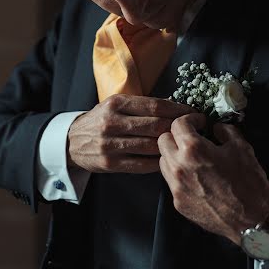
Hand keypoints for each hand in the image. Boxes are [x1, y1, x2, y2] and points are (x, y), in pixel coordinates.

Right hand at [67, 94, 196, 173]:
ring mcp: (110, 145)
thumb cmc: (101, 120)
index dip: (178, 109)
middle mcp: (112, 123)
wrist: (71, 141)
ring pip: (151, 146)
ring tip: (186, 144)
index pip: (155, 105)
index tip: (193, 112)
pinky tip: (169, 158)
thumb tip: (175, 106)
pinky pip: (142, 164)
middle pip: (156, 126)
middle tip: (196, 128)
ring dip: (172, 146)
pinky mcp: (110, 164)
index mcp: (116, 104)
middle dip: (179, 127)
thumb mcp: (116, 104)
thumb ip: (141, 105)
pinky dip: (159, 161)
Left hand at [158, 113, 268, 244]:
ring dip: (174, 154)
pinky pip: (171, 181)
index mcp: (194, 149)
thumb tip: (216, 128)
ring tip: (192, 157)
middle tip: (192, 137)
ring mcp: (176, 186)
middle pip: (163, 140)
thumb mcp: (242, 147)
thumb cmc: (249, 182)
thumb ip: (225, 131)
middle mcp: (179, 166)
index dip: (190, 119)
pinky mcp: (178, 202)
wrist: (253, 220)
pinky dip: (178, 174)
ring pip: (163, 161)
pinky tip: (195, 177)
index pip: (178, 124)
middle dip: (177, 135)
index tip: (200, 122)